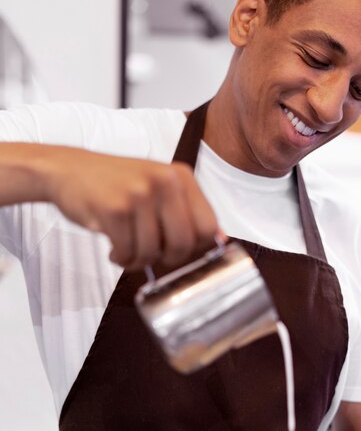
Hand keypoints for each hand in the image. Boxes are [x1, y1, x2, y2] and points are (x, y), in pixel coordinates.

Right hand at [44, 148, 218, 269]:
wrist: (69, 170)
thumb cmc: (116, 184)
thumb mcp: (158, 187)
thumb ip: (188, 211)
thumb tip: (219, 240)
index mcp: (180, 176)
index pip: (208, 227)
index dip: (195, 249)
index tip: (177, 251)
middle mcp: (164, 181)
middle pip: (183, 245)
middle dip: (166, 259)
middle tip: (151, 254)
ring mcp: (139, 194)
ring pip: (153, 252)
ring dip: (138, 260)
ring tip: (127, 247)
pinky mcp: (114, 209)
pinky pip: (128, 253)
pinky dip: (121, 258)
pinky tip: (114, 247)